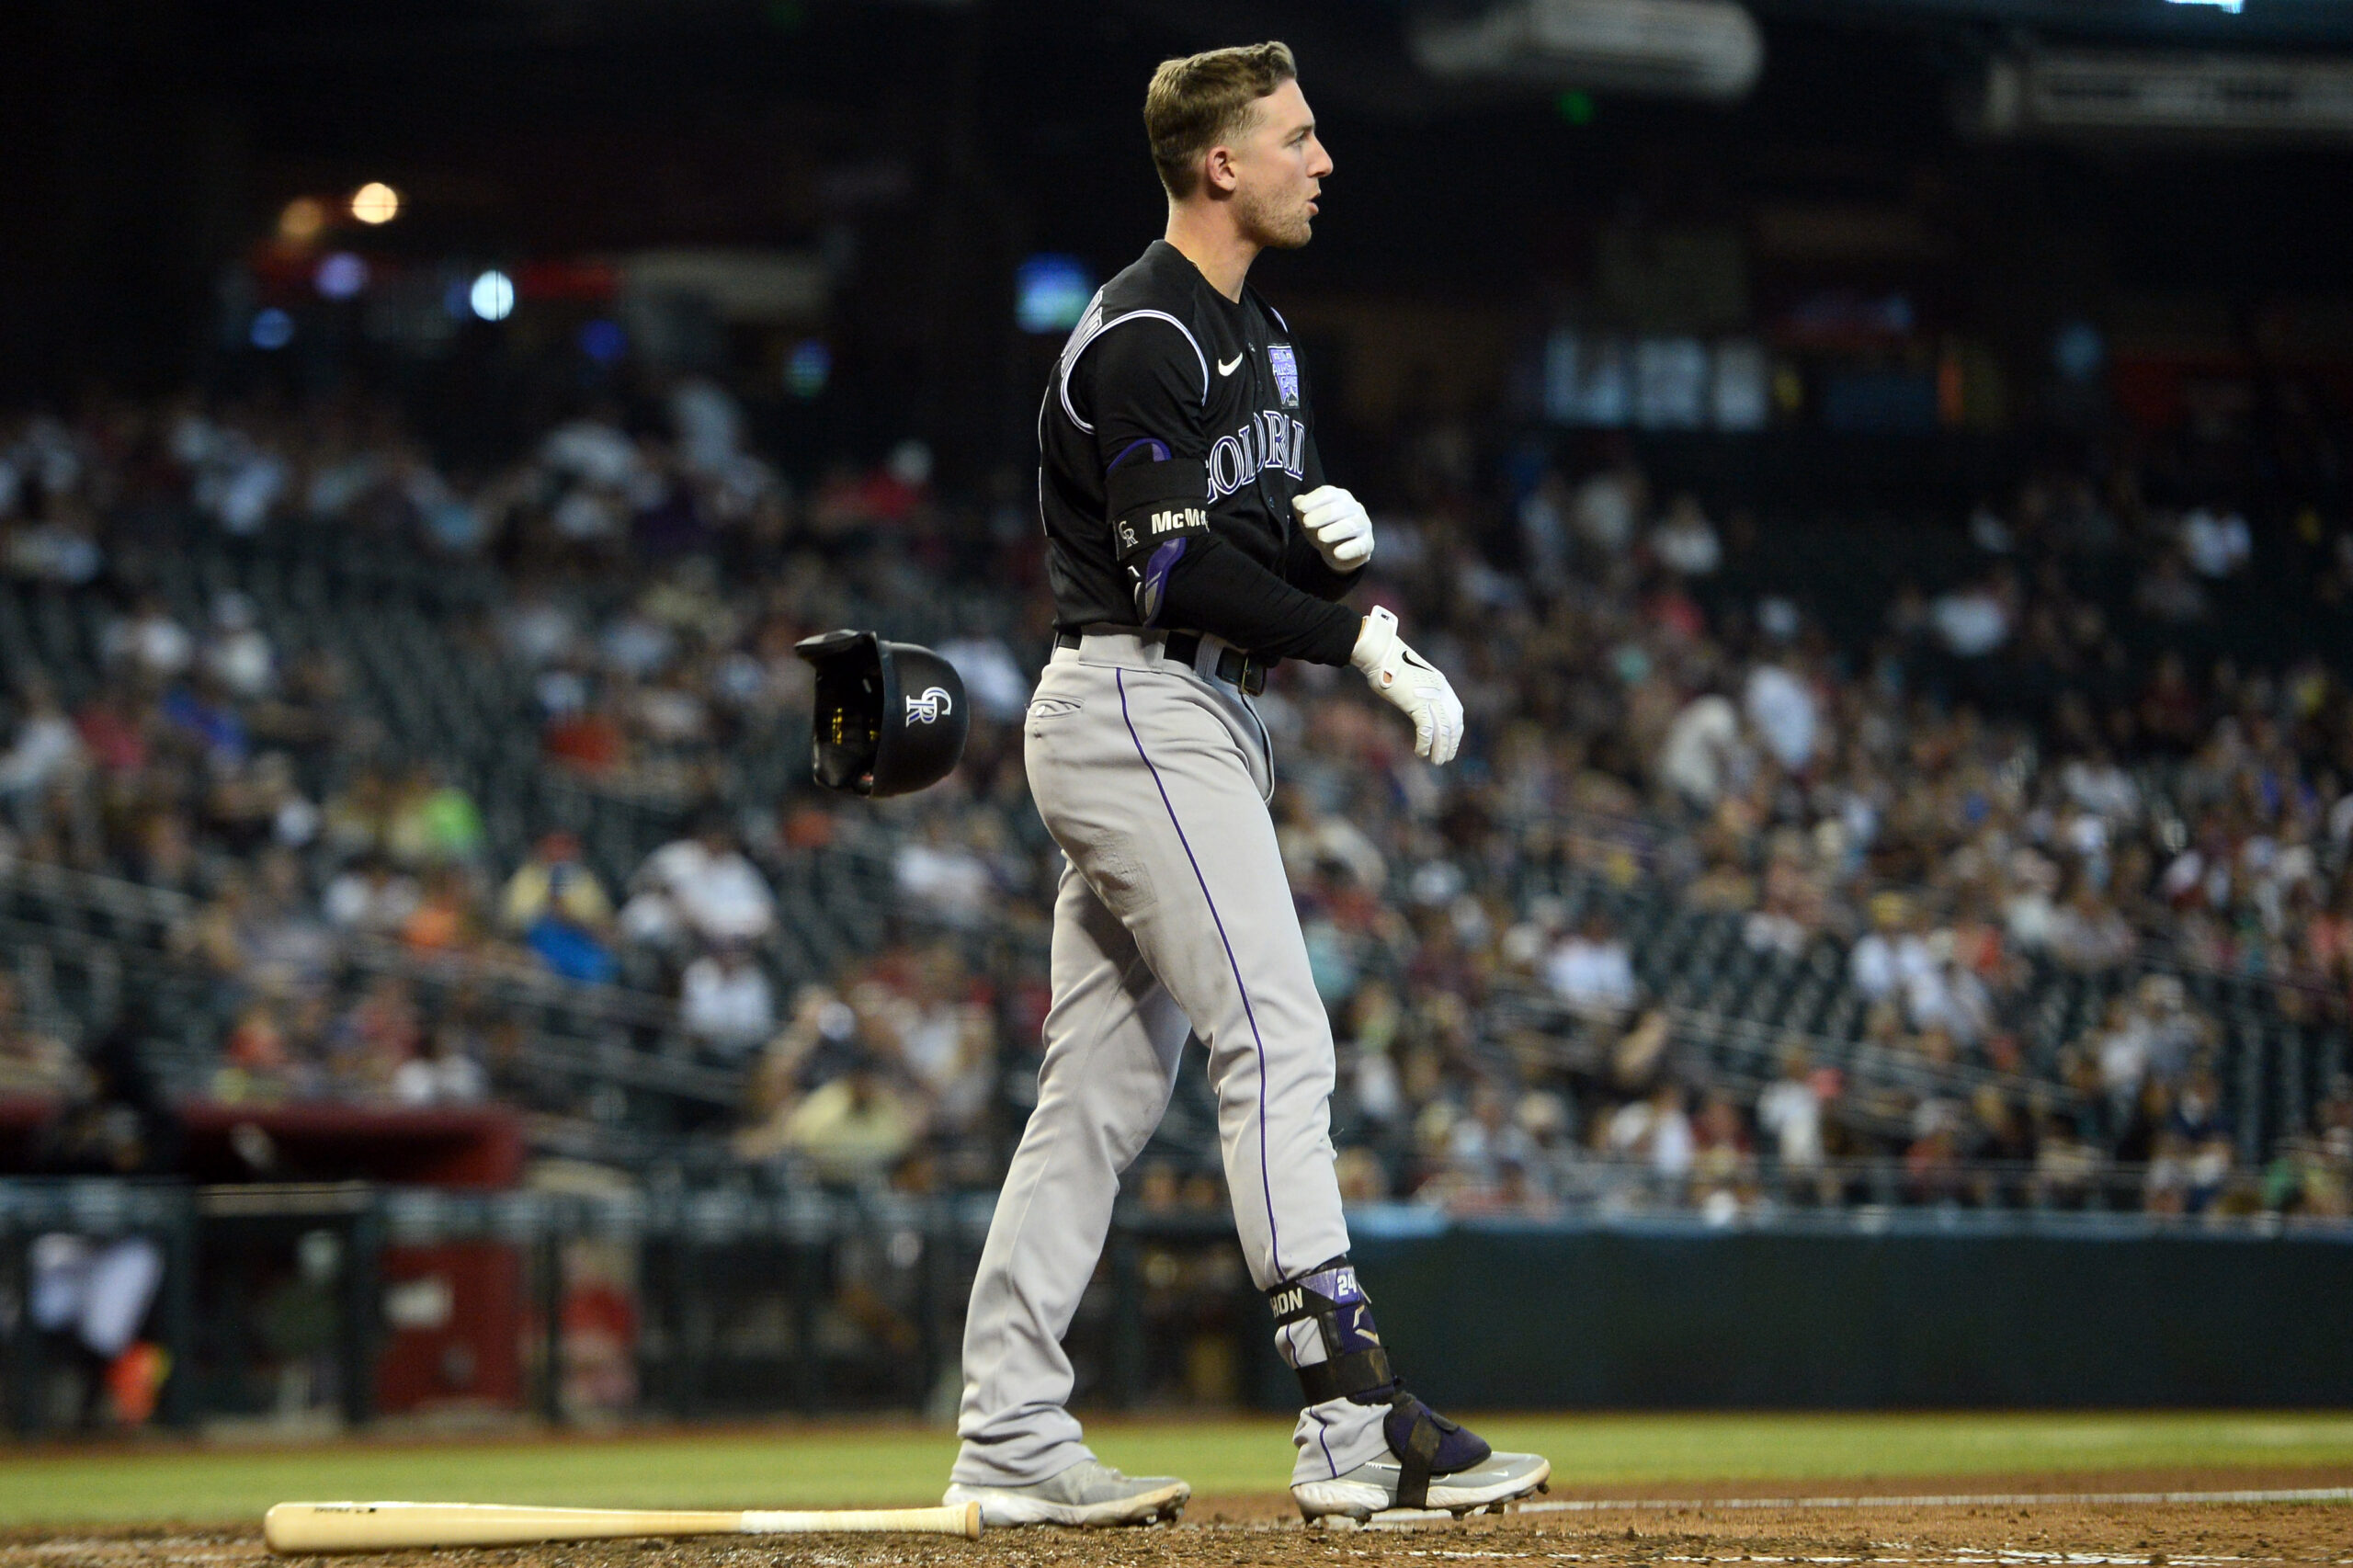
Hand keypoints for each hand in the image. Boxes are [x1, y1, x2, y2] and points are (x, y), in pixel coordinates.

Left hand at [1293, 485, 1373, 570]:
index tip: (1301, 509)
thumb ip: (1301, 508)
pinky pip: (1360, 545)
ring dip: (1335, 531)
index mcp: (1339, 497)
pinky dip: (1348, 549)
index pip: (1328, 493)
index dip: (1314, 499)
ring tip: (1321, 537)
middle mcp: (1354, 508)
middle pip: (1340, 507)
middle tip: (1307, 523)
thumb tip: (1297, 501)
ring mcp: (1363, 525)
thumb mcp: (1309, 518)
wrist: (1339, 551)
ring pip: (1353, 524)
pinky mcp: (1367, 543)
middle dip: (1322, 514)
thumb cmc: (1323, 528)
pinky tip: (1336, 553)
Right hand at [1350, 606, 1462, 764]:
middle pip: (1452, 723)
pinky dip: (1425, 744)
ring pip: (1442, 729)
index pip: (1456, 712)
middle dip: (1451, 743)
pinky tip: (1420, 752)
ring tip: (1437, 761)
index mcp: (1441, 684)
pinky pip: (1426, 729)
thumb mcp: (1410, 678)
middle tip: (1446, 758)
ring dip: (1441, 749)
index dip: (1455, 730)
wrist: (1381, 654)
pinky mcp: (1417, 703)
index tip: (1452, 743)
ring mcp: (1430, 697)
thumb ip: (1417, 690)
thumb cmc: (1388, 663)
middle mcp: (1440, 691)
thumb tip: (1412, 700)